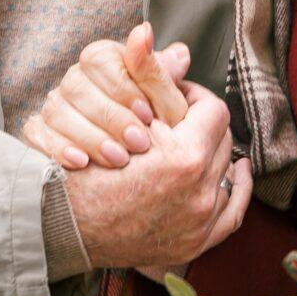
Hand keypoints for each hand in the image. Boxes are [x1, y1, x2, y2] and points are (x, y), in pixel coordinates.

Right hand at [19, 24, 192, 170]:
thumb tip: (159, 40)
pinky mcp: (38, 131)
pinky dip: (59, 148)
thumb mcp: (163, 103)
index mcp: (103, 60)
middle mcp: (75, 79)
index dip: (123, 88)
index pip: (99, 60)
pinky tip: (81, 163)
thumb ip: (159, 73)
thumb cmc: (153, 127)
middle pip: (77, 86)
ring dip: (90, 136)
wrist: (136, 171)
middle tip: (138, 143)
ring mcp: (54, 105)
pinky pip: (36, 133)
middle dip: (111, 117)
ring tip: (118, 159)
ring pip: (57, 111)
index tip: (148, 114)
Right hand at [61, 82, 251, 268]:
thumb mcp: (118, 116)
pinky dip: (234, 191)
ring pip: (226, 174)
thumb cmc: (83, 171)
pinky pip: (232, 213)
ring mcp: (199, 224)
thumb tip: (180, 50)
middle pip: (222, 141)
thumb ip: (152, 80)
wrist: (61, 226)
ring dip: (213, 155)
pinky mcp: (193, 245)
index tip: (178, 96)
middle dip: (202, 126)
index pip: (213, 110)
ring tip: (196, 144)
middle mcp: (199, 196)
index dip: (195, 96)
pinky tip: (235, 175)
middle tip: (181, 120)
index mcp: (185, 159)